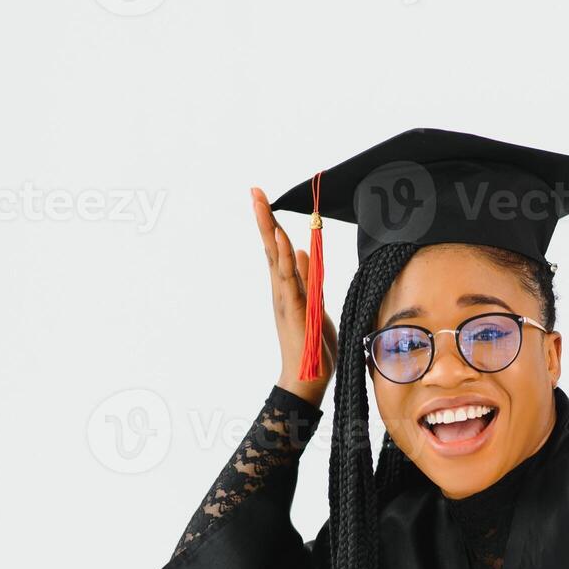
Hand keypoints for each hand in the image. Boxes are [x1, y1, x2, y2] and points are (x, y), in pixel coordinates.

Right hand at [252, 187, 335, 409]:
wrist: (308, 378)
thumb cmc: (313, 346)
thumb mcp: (314, 304)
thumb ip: (308, 279)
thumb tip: (300, 251)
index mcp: (286, 288)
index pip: (276, 250)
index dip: (271, 223)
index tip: (263, 199)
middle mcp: (281, 289)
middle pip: (269, 247)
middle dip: (263, 217)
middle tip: (254, 190)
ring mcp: (284, 298)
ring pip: (274, 257)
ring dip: (268, 228)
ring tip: (260, 201)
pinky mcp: (293, 308)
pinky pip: (288, 278)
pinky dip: (283, 257)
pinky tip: (281, 237)